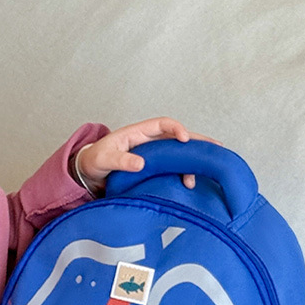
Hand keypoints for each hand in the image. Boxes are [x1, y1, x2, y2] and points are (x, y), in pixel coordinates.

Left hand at [75, 117, 220, 192]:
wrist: (88, 173)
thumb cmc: (95, 161)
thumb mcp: (104, 160)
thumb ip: (121, 160)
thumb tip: (141, 163)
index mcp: (138, 133)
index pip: (163, 124)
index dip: (176, 129)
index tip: (183, 140)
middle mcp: (149, 142)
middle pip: (177, 137)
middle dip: (197, 141)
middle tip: (216, 147)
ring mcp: (152, 155)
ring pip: (178, 153)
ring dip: (191, 160)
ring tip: (203, 171)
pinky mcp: (153, 168)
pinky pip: (172, 167)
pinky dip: (183, 172)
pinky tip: (191, 181)